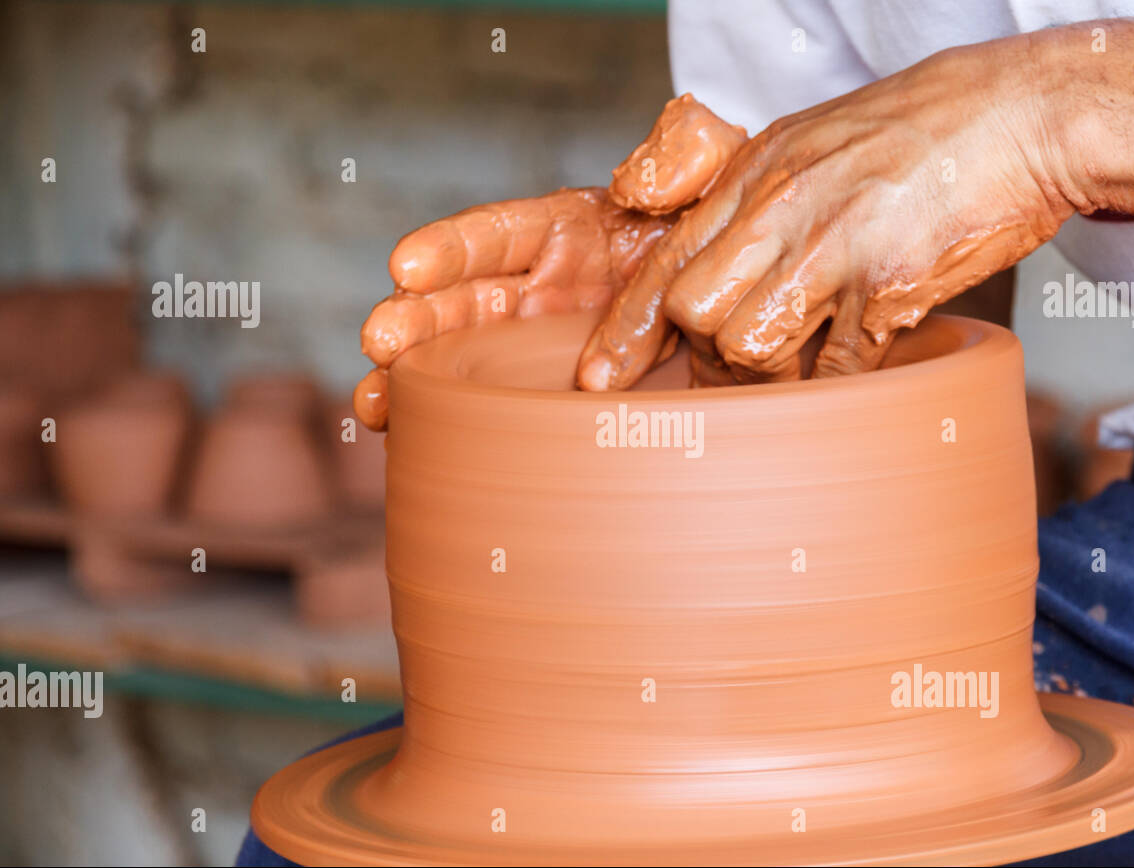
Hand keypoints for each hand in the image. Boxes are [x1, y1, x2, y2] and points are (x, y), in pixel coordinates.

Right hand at [353, 94, 744, 428]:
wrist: (748, 290)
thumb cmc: (723, 223)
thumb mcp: (717, 172)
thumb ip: (684, 155)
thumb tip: (637, 180)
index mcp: (568, 227)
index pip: (500, 232)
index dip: (451, 249)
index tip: (407, 266)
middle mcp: (540, 284)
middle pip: (463, 300)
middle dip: (415, 320)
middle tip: (380, 342)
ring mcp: (541, 340)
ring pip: (460, 355)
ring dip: (411, 377)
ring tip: (372, 406)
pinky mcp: (553, 386)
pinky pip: (495, 402)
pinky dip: (446, 416)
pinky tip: (405, 434)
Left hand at [576, 36, 1073, 388]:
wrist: (1022, 115)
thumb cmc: (920, 134)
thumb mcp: (812, 142)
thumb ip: (751, 198)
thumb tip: (698, 257)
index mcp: (758, 173)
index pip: (665, 262)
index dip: (625, 331)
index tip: (600, 381)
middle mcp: (784, 207)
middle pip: (693, 312)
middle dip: (705, 355)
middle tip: (740, 366)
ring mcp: (835, 247)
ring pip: (748, 345)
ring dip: (766, 375)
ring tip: (800, 361)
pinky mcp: (889, 286)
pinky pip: (834, 366)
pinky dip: (839, 380)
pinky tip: (858, 357)